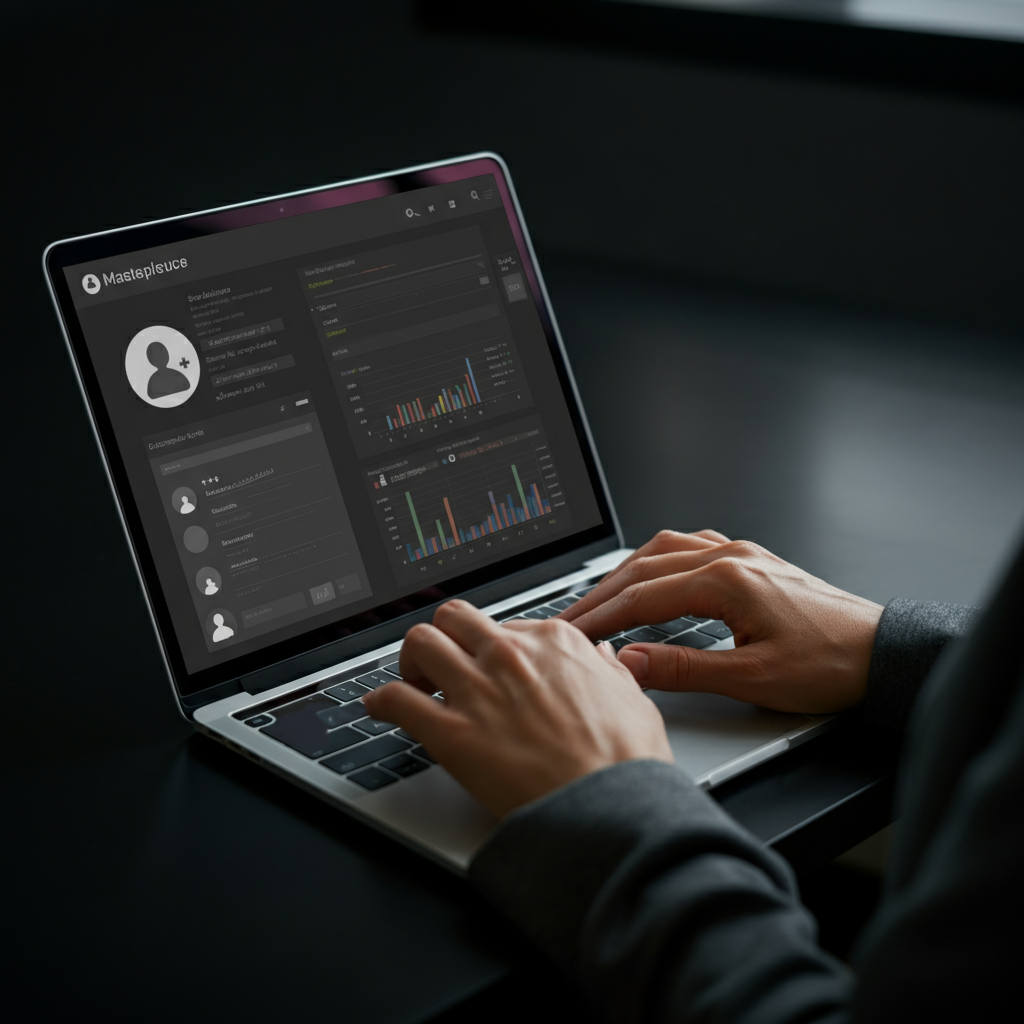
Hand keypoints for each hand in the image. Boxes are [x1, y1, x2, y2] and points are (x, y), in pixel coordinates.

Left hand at [362, 600, 672, 817]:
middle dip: (444, 636)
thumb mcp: (632, 700)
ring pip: (420, 643)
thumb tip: (602, 660)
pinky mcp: (452, 732)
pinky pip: (397, 699)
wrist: (612, 809)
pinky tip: (380, 708)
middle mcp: (511, 656)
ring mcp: (479, 690)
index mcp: (555, 643)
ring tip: (412, 679)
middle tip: (442, 662)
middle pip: (454, 618)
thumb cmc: (626, 762)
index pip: (505, 626)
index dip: (491, 647)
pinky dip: (381, 701)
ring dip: (411, 660)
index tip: (487, 662)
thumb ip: (610, 672)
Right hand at [560, 530, 883, 714]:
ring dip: (627, 573)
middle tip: (569, 619)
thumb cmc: (831, 665)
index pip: (642, 597)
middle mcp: (731, 557)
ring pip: (665, 551)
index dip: (599, 618)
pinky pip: (692, 549)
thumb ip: (684, 670)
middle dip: (602, 594)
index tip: (569, 635)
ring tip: (600, 598)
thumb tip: (629, 663)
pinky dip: (660, 562)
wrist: (884, 653)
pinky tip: (654, 574)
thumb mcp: (753, 679)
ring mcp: (743, 555)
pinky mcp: (754, 563)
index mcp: (727, 581)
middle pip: (645, 568)